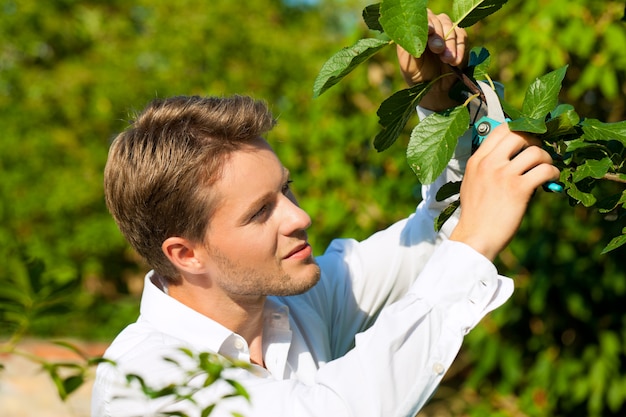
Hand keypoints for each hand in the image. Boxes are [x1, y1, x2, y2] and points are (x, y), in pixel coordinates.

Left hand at [397, 11, 466, 110]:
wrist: (434, 88)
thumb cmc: (417, 74)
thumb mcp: (408, 64)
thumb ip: (408, 48)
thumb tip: (413, 35)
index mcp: (417, 30)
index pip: (423, 18)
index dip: (427, 23)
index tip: (430, 32)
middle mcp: (432, 27)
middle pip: (438, 20)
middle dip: (439, 35)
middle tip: (438, 50)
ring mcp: (446, 32)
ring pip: (451, 27)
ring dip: (450, 43)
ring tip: (447, 60)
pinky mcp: (459, 40)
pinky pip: (462, 37)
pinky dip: (460, 49)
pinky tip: (455, 62)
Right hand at [449, 125, 560, 260]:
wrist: (476, 237)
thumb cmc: (476, 214)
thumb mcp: (472, 183)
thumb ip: (486, 166)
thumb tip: (511, 156)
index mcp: (477, 161)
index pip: (500, 130)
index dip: (519, 129)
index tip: (527, 139)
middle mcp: (489, 164)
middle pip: (519, 134)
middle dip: (535, 141)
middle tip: (539, 153)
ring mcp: (504, 175)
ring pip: (535, 151)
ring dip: (547, 158)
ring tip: (547, 168)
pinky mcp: (519, 189)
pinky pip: (544, 170)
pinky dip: (553, 173)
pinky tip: (551, 180)